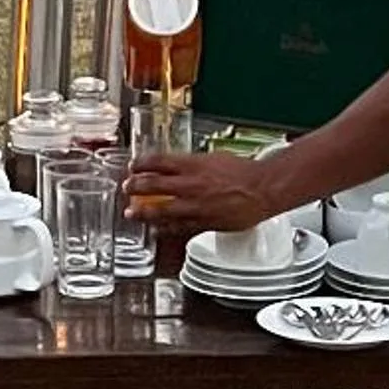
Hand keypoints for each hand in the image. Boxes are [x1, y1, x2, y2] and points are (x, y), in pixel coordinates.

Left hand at [124, 150, 284, 235]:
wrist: (262, 189)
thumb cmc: (243, 172)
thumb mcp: (214, 158)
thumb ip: (193, 164)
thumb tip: (179, 167)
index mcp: (193, 165)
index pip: (158, 162)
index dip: (141, 164)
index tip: (133, 166)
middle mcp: (190, 184)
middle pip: (153, 185)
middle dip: (135, 187)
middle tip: (127, 189)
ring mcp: (195, 205)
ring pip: (161, 210)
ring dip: (143, 212)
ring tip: (132, 213)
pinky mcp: (203, 222)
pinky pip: (178, 227)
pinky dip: (164, 228)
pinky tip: (156, 229)